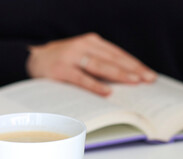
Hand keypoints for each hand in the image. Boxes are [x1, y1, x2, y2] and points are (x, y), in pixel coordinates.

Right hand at [26, 33, 156, 95]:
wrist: (33, 58)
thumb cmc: (63, 60)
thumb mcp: (83, 56)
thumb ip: (100, 63)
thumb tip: (125, 80)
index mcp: (92, 42)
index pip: (118, 54)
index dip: (135, 64)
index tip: (149, 75)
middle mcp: (84, 45)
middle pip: (113, 59)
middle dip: (133, 70)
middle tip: (148, 79)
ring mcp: (72, 56)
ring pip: (100, 65)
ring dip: (119, 74)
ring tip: (134, 82)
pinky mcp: (61, 69)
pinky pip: (81, 78)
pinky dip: (94, 85)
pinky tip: (107, 92)